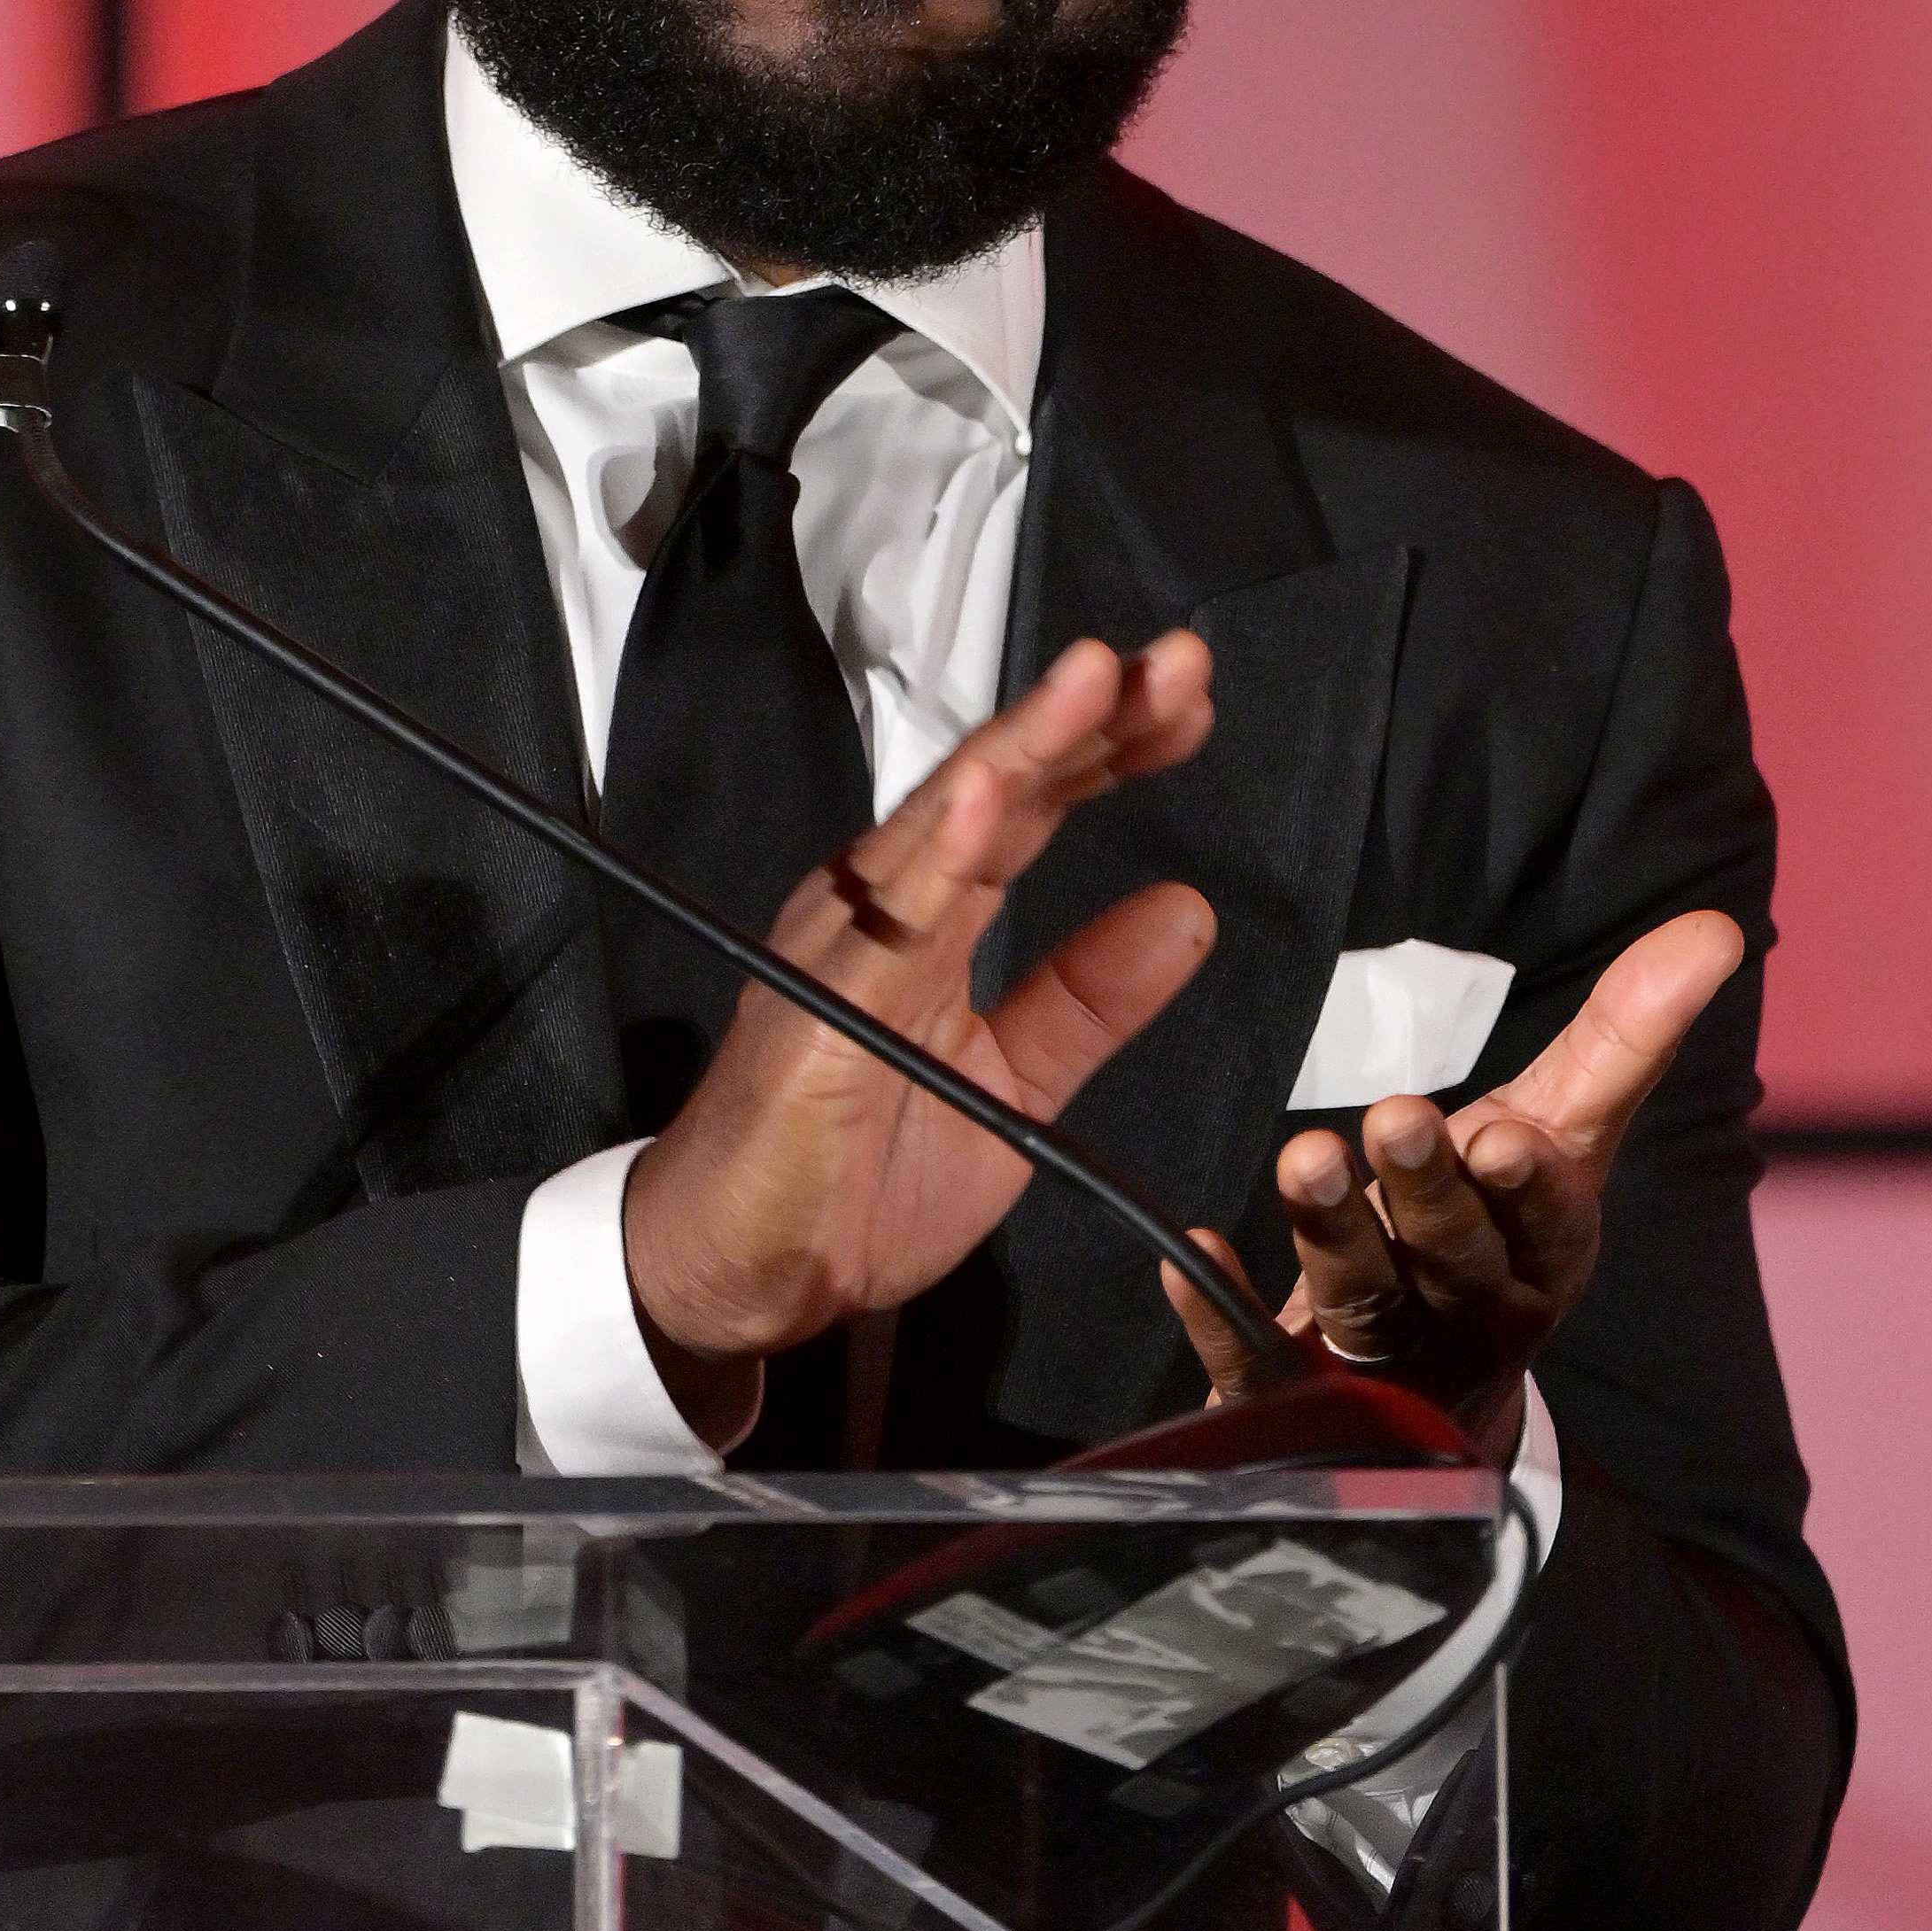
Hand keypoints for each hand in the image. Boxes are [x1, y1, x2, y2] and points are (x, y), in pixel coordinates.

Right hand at [623, 634, 1217, 1447]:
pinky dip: (937, 853)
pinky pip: (886, 922)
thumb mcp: (1012, 1084)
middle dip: (1088, 718)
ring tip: (1097, 682)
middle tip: (1178, 660)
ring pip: (945, 823)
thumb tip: (1186, 908)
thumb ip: (1089, 999)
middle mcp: (882, 904)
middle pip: (996, 786)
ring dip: (1024, 747)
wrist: (742, 1270)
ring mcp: (843, 945)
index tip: (1189, 701)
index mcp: (929, 914)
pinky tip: (990, 798)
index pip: (1030, 807)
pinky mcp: (817, 1007)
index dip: (1110, 748)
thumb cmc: (851, 1176)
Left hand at [1162, 910, 1746, 1458]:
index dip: (1532, 1191)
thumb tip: (1718, 930)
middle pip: (1453, 1264)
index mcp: (1542, 1259)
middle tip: (1392, 1118)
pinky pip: (1251, 1362)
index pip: (1549, 1228)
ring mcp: (1384, 1371)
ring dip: (1330, 1233)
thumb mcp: (1560, 1129)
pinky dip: (1220, 1309)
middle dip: (1428, 1196)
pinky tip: (1188, 1253)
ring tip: (1302, 1159)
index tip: (1511, 1137)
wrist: (1427, 1381)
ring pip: (1362, 1306)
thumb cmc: (1494, 1223)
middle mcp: (1471, 1324)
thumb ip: (1624, 1035)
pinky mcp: (1291, 1400)